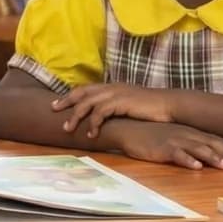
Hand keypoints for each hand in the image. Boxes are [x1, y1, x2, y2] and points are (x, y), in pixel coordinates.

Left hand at [51, 83, 174, 137]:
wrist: (169, 105)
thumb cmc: (151, 109)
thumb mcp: (130, 105)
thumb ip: (117, 107)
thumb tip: (106, 117)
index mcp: (113, 86)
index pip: (87, 88)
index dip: (71, 95)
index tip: (58, 103)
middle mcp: (112, 87)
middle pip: (82, 92)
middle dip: (66, 101)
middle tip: (53, 110)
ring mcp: (116, 94)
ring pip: (87, 103)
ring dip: (76, 117)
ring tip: (68, 129)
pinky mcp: (121, 102)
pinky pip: (100, 113)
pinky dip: (93, 124)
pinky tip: (91, 135)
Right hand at [112, 121, 222, 170]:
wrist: (128, 129)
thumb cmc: (152, 135)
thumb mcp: (175, 137)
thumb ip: (191, 144)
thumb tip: (209, 155)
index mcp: (191, 132)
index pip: (215, 140)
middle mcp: (186, 134)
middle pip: (212, 144)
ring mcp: (174, 140)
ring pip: (198, 149)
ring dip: (213, 157)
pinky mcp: (161, 148)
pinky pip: (177, 154)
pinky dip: (187, 160)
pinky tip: (196, 167)